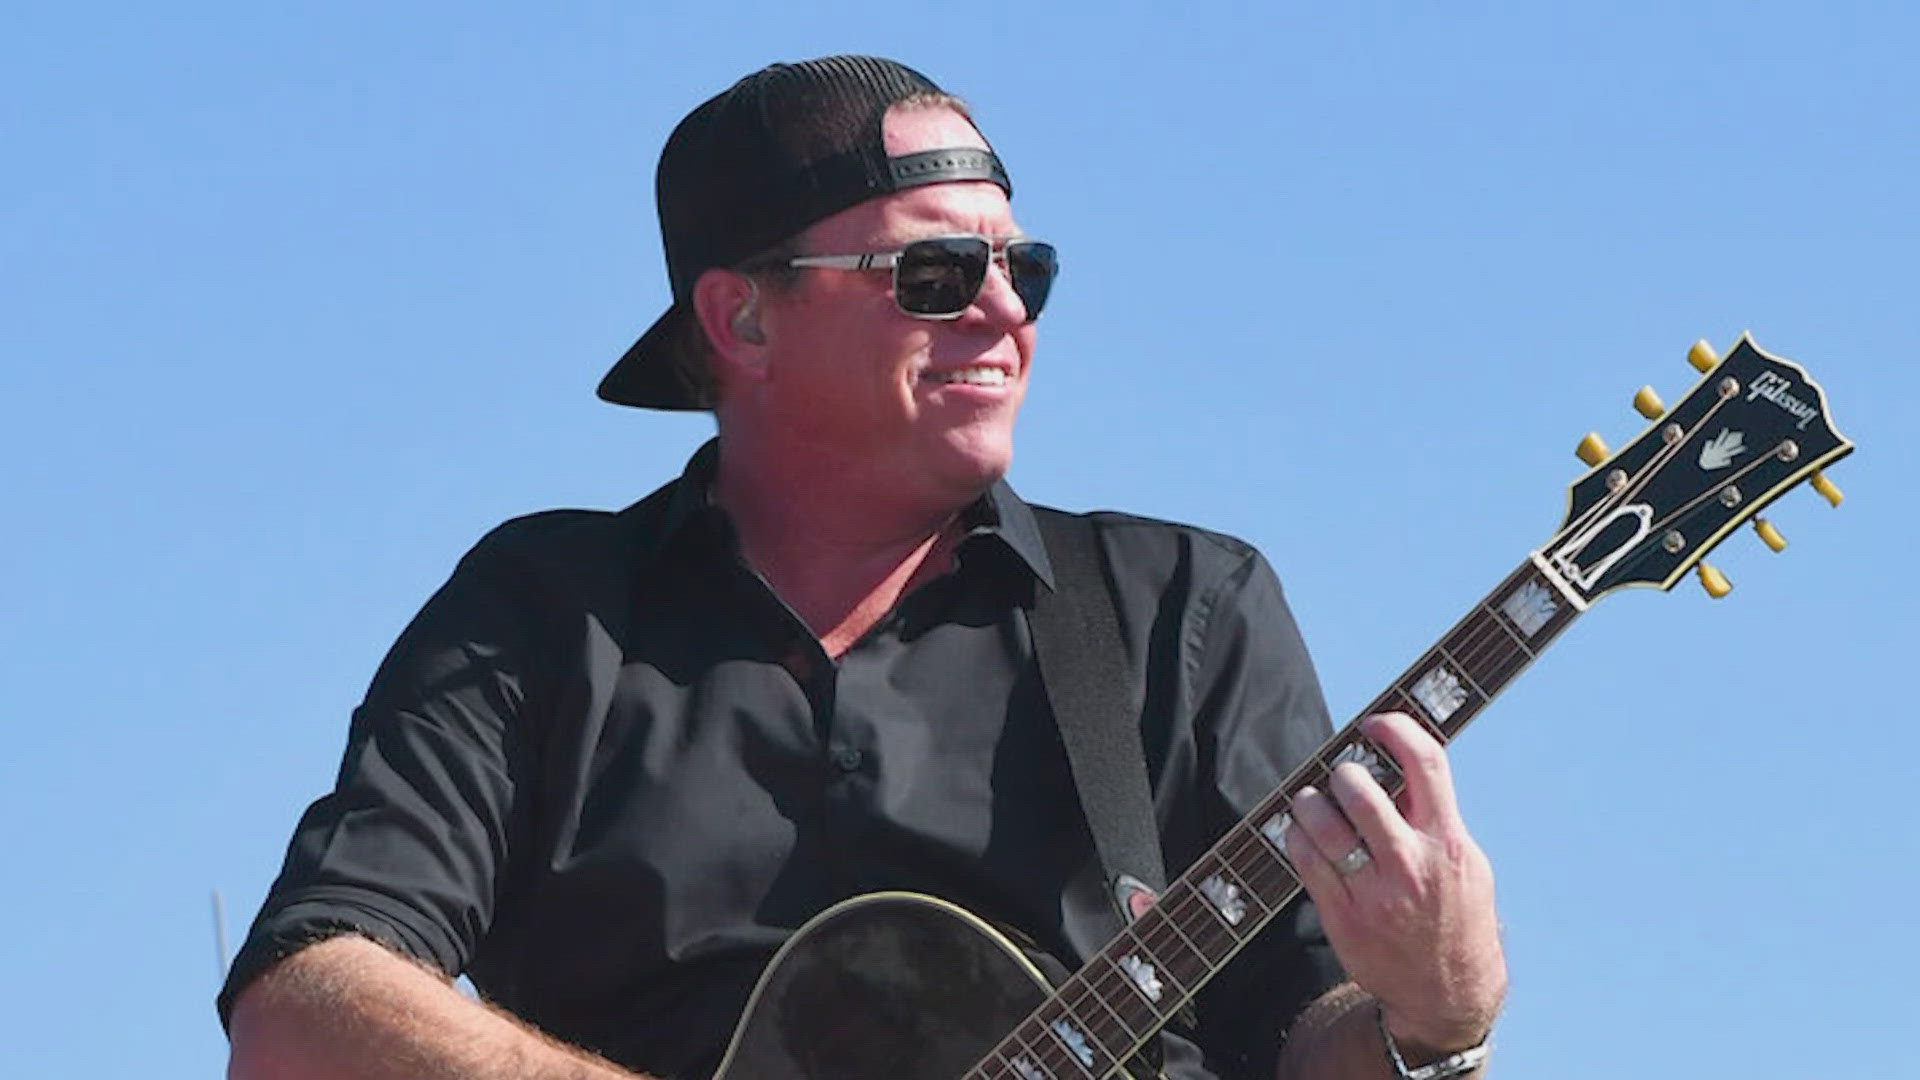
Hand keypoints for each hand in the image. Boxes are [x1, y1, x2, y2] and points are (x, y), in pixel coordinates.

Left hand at [1283, 712, 1505, 1052]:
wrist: (1447, 992)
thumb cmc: (1456, 914)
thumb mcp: (1466, 862)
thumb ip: (1436, 816)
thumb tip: (1394, 763)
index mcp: (1448, 843)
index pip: (1425, 765)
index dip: (1396, 730)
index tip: (1374, 725)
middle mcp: (1411, 866)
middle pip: (1359, 792)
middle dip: (1342, 773)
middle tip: (1340, 777)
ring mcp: (1375, 896)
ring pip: (1324, 826)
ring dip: (1309, 802)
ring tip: (1312, 801)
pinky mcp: (1344, 919)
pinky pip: (1305, 861)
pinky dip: (1297, 837)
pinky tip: (1302, 833)